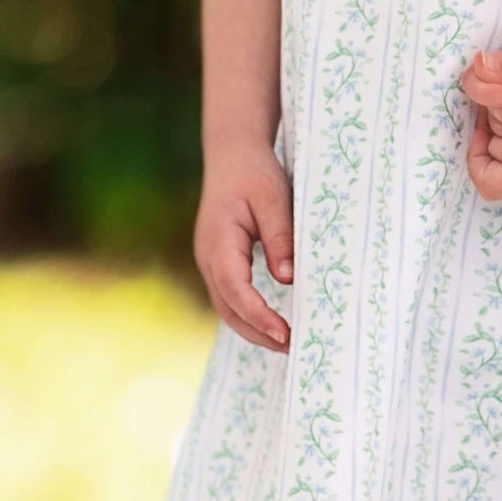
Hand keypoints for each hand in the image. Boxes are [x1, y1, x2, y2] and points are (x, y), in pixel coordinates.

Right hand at [194, 141, 293, 353]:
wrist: (233, 153)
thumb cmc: (255, 173)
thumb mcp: (274, 199)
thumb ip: (280, 237)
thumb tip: (289, 279)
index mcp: (218, 242)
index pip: (235, 289)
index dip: (259, 315)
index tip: (285, 334)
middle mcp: (207, 257)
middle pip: (227, 307)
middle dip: (258, 332)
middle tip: (294, 347)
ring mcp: (210, 261)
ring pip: (227, 306)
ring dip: (253, 328)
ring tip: (288, 343)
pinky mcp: (219, 261)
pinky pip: (230, 296)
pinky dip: (249, 315)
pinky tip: (273, 324)